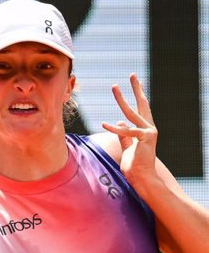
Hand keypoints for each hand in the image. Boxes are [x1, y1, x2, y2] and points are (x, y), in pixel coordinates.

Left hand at [101, 73, 158, 188]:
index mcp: (145, 129)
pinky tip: (103, 123)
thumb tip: (119, 122)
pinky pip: (126, 131)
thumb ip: (124, 136)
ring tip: (115, 87)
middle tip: (132, 74)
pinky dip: (115, 128)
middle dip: (136, 89)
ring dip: (122, 99)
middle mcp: (149, 128)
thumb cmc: (134, 165)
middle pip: (142, 104)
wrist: (142, 178)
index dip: (137, 95)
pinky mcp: (145, 139)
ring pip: (132, 112)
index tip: (133, 83)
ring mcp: (149, 132)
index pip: (141, 109)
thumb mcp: (126, 147)